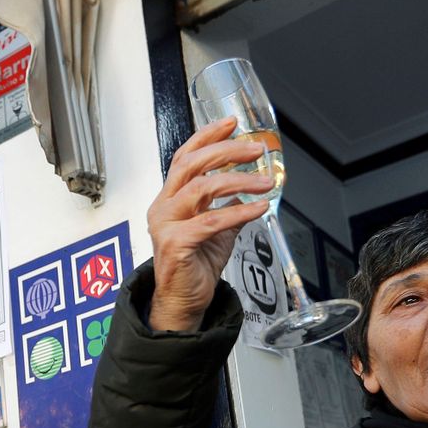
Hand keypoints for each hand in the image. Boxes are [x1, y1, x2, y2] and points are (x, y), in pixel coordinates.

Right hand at [146, 117, 273, 331]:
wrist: (182, 303)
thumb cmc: (193, 268)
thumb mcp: (216, 231)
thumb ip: (227, 207)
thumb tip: (246, 191)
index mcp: (169, 199)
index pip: (184, 158)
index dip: (206, 137)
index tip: (230, 123)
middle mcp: (163, 207)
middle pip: (191, 165)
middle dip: (226, 151)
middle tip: (255, 149)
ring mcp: (166, 225)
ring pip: (202, 188)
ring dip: (238, 180)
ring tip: (264, 181)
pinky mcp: (176, 244)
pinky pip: (212, 220)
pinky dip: (240, 211)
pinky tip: (259, 207)